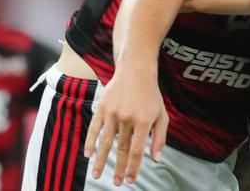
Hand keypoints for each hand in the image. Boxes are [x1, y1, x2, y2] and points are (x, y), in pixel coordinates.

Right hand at [83, 68, 167, 186]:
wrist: (136, 70)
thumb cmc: (151, 95)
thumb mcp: (162, 114)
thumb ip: (159, 138)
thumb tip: (155, 160)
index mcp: (143, 121)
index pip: (137, 150)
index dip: (133, 167)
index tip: (130, 180)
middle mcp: (127, 117)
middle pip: (121, 148)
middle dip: (118, 168)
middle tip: (116, 182)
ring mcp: (113, 112)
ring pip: (106, 141)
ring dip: (100, 160)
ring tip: (96, 175)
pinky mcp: (102, 106)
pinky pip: (94, 128)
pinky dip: (90, 142)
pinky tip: (88, 154)